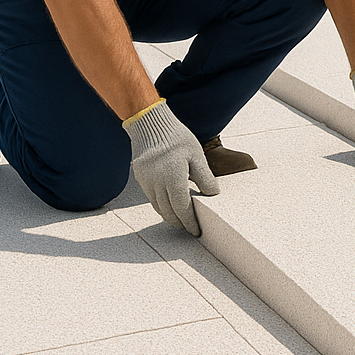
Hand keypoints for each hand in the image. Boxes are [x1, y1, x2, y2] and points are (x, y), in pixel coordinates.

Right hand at [125, 100, 218, 234]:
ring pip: (159, 207)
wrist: (150, 124)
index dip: (190, 221)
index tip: (196, 230)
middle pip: (169, 211)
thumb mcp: (196, 155)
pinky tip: (170, 207)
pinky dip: (162, 207)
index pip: (182, 207)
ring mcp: (147, 181)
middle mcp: (157, 182)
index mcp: (173, 177)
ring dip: (170, 217)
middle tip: (191, 229)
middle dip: (181, 223)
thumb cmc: (176, 138)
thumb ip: (205, 176)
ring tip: (182, 221)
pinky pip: (152, 199)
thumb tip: (213, 194)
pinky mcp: (141, 178)